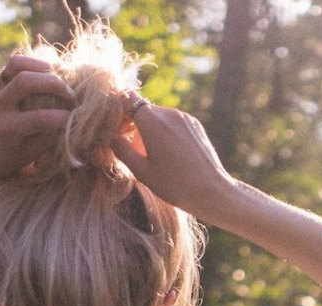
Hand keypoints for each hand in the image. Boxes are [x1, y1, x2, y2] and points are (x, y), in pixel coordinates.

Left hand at [0, 56, 74, 183]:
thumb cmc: (6, 158)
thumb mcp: (28, 156)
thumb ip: (48, 138)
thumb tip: (73, 121)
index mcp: (5, 129)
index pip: (38, 118)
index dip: (63, 118)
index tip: (76, 119)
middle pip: (25, 82)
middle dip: (55, 85)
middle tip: (71, 96)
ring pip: (18, 64)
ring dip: (44, 68)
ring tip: (60, 80)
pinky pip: (15, 62)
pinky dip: (34, 62)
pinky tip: (48, 73)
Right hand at [110, 97, 236, 217]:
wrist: (211, 190)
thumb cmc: (173, 184)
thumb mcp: (140, 170)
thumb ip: (121, 149)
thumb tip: (110, 135)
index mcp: (152, 121)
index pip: (128, 99)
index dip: (120, 111)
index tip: (118, 130)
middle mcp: (169, 113)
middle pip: (143, 109)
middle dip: (135, 124)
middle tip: (134, 149)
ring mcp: (185, 117)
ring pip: (159, 116)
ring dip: (152, 129)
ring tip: (155, 156)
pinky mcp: (195, 124)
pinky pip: (174, 122)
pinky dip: (167, 132)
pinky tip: (171, 155)